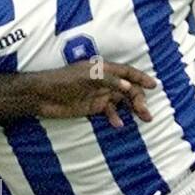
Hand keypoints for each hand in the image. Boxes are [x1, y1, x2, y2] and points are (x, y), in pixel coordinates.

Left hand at [33, 60, 155, 130]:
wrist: (41, 96)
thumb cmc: (62, 81)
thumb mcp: (86, 77)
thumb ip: (108, 80)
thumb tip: (128, 87)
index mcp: (102, 69)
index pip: (126, 72)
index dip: (140, 78)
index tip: (154, 86)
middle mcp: (103, 81)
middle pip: (127, 89)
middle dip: (139, 99)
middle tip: (146, 112)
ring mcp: (98, 94)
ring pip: (121, 101)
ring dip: (132, 109)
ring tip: (143, 119)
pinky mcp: (92, 107)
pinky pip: (109, 112)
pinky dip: (116, 117)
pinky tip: (119, 125)